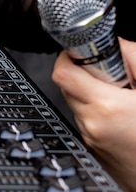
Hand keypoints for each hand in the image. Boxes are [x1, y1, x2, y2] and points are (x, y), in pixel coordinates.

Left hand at [52, 37, 135, 191]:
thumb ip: (134, 58)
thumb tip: (116, 44)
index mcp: (107, 106)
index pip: (62, 73)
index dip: (68, 56)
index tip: (81, 50)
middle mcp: (92, 122)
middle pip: (65, 85)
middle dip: (83, 73)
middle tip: (111, 73)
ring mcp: (90, 137)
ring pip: (74, 102)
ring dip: (90, 92)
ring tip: (120, 95)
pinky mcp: (92, 146)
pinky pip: (85, 118)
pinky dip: (96, 110)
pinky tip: (121, 113)